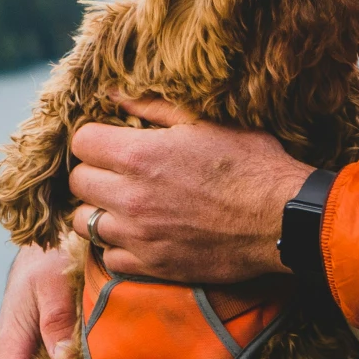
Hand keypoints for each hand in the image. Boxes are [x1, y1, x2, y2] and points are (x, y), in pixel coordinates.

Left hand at [67, 97, 313, 282]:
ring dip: (100, 210)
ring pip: (85, 222)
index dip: (95, 138)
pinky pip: (109, 257)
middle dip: (94, 172)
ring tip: (125, 203)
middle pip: (77, 182)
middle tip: (119, 171)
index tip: (111, 141)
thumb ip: (152, 107)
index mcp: (139, 155)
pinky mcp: (152, 265)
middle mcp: (130, 197)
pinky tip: (139, 232)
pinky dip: (117, 245)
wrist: (280, 218)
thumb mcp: (204, 122)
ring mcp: (138, 235)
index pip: (81, 142)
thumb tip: (113, 93)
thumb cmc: (249, 163)